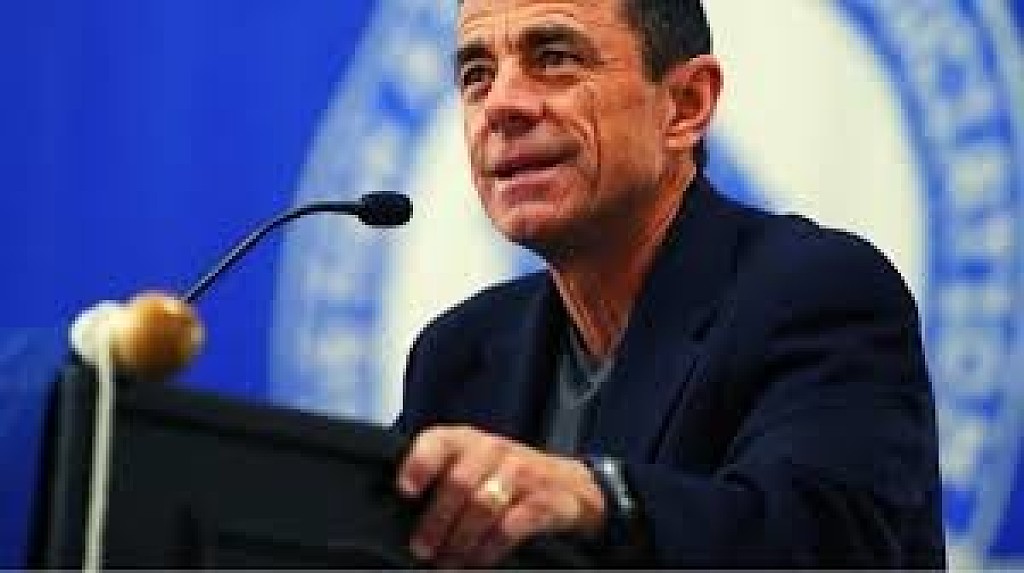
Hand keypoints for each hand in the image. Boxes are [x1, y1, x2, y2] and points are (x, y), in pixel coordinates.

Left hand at [396, 425, 605, 566]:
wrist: (566, 483)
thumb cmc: (501, 475)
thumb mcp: (471, 462)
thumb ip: (439, 473)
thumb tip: (395, 503)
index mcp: (467, 440)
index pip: (439, 442)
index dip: (420, 464)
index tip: (405, 491)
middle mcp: (494, 450)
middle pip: (459, 482)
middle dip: (436, 521)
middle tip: (422, 549)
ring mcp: (522, 474)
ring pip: (484, 505)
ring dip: (460, 540)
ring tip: (447, 562)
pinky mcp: (544, 500)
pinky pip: (512, 526)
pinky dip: (490, 548)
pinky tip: (477, 561)